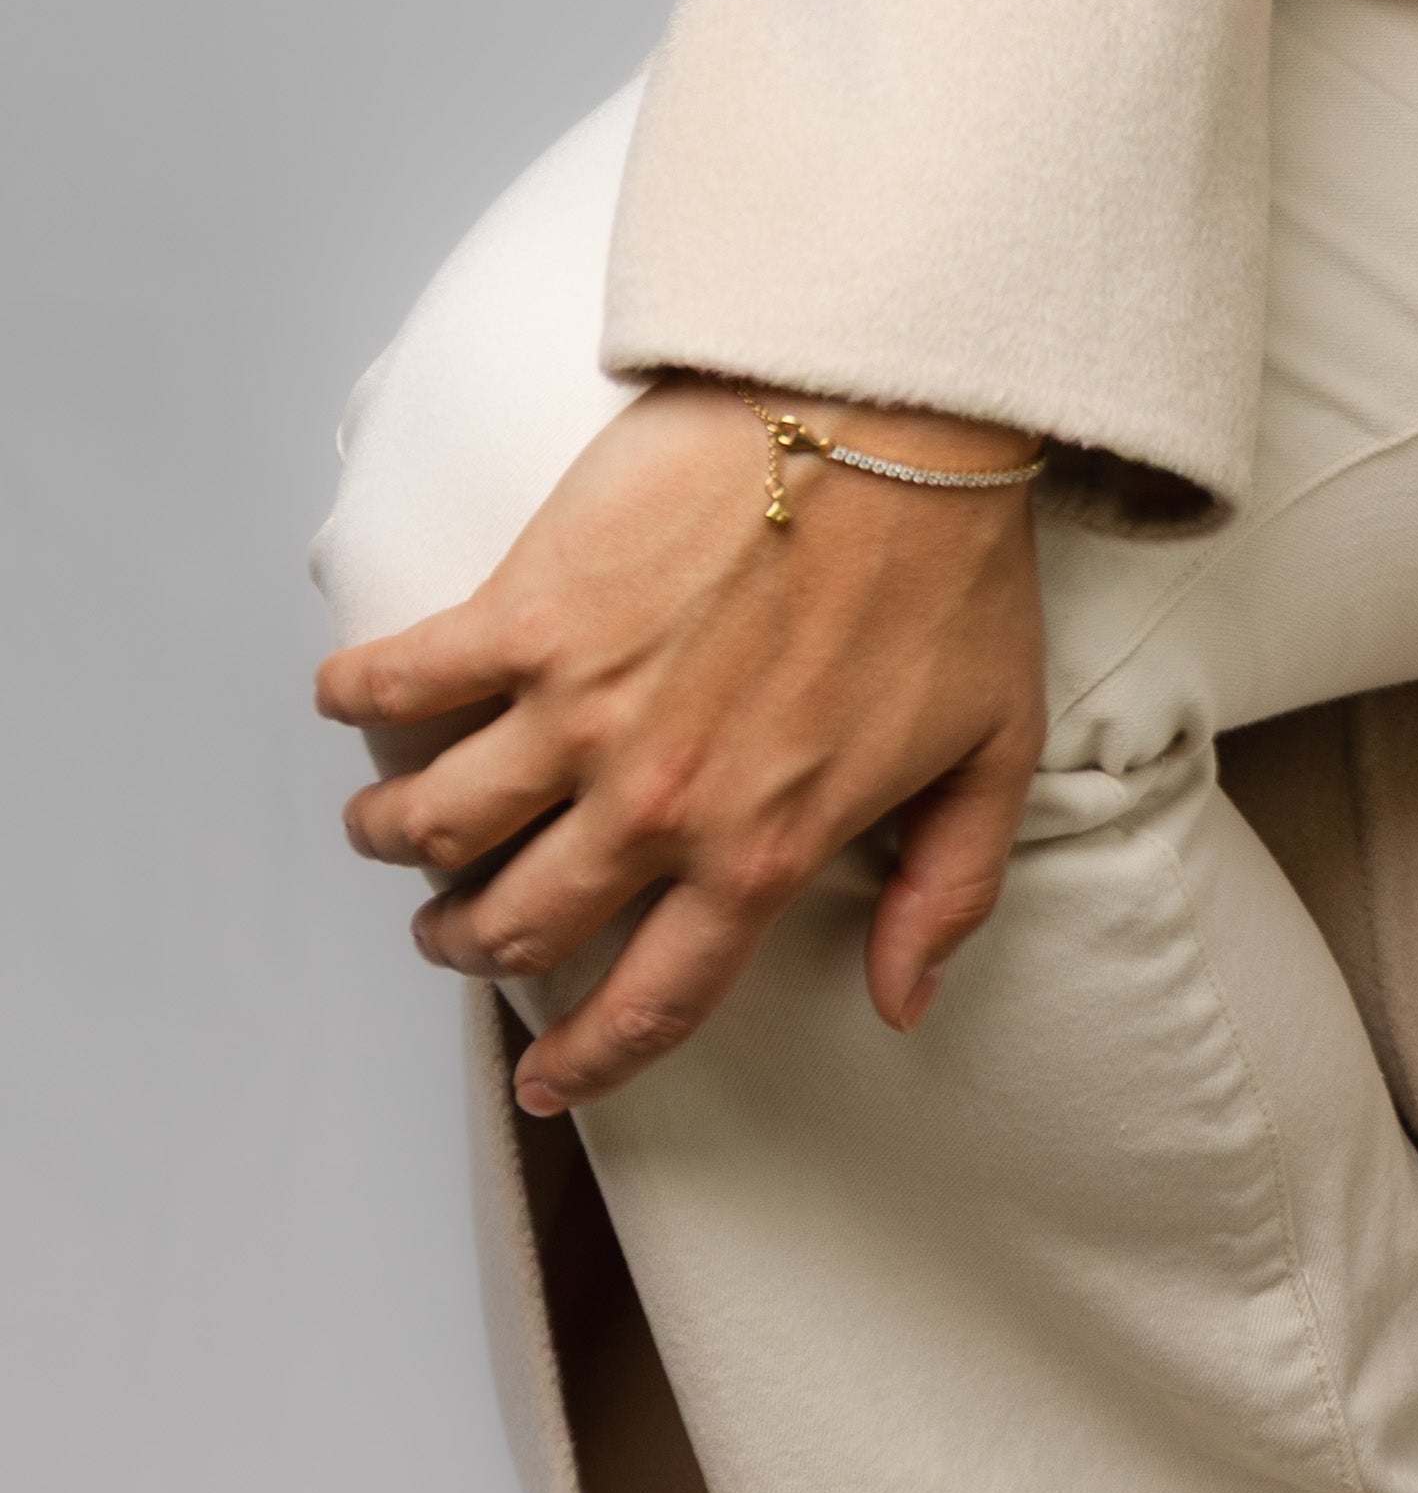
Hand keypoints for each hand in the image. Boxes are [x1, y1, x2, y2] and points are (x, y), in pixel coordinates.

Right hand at [316, 379, 1049, 1115]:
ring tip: (389, 829)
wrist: (893, 410)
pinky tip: (348, 699)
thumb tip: (903, 1002)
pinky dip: (356, 699)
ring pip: (434, 828)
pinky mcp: (530, 612)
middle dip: (469, 944)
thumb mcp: (993, 747)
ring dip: (394, 842)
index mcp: (760, 850)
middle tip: (456, 927)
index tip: (544, 1082)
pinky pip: (402, 684)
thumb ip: (949, 888)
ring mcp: (580, 712)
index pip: (651, 1003)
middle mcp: (655, 807)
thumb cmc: (952, 563)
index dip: (588, 1061)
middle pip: (515, 927)